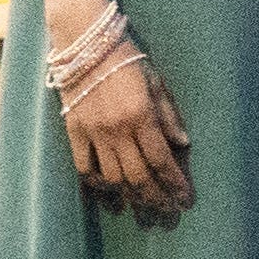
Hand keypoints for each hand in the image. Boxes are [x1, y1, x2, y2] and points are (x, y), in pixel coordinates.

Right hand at [59, 37, 193, 225]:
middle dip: (155, 199)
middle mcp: (116, 130)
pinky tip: (109, 196)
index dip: (175, 183)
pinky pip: (83, 167)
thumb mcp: (157, 82)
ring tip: (142, 212)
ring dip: (129, 198)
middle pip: (138, 176)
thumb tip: (183, 144)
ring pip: (111, 177)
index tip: (186, 200)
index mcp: (141, 116)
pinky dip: (96, 185)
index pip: (162, 160)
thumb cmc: (127, 59)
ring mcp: (92, 133)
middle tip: (168, 215)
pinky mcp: (72, 131)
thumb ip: (169, 115)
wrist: (84, 43)